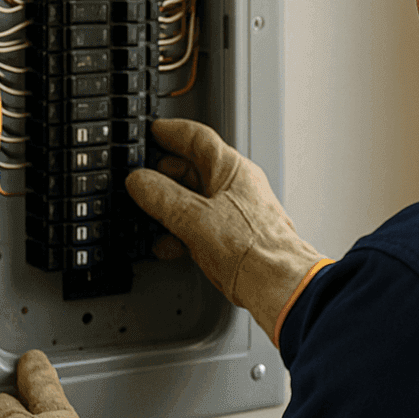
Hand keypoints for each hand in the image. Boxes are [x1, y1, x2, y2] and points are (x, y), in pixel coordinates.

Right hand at [126, 119, 329, 344]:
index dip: (172, 132)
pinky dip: (181, 232)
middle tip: (140, 175)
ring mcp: (237, 213)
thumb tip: (140, 181)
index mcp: (233, 170)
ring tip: (147, 211)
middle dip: (164, 172)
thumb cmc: (253, 249)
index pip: (198, 138)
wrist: (278, 286)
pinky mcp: (235, 239)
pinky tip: (167, 244)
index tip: (151, 131)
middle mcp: (238, 187)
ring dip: (169, 206)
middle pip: (194, 169)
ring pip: (196, 200)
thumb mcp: (194, 218)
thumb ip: (162, 197)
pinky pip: (202, 226)